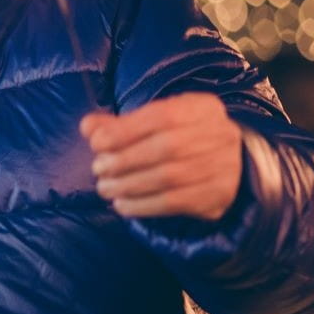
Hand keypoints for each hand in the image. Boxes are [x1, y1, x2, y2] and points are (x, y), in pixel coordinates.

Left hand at [81, 93, 243, 221]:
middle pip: (167, 148)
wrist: (225, 163)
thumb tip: (88, 126)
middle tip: (98, 169)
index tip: (96, 144)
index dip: (124, 131)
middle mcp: (220, 133)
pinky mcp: (219, 195)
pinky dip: (142, 205)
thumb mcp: (153, 122)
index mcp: (201, 107)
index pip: (161, 115)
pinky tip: (122, 205)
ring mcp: (224, 165)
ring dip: (128, 185)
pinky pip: (176, 202)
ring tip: (105, 188)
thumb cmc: (178, 137)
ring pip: (170, 177)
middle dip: (124, 160)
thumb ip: (119, 124)